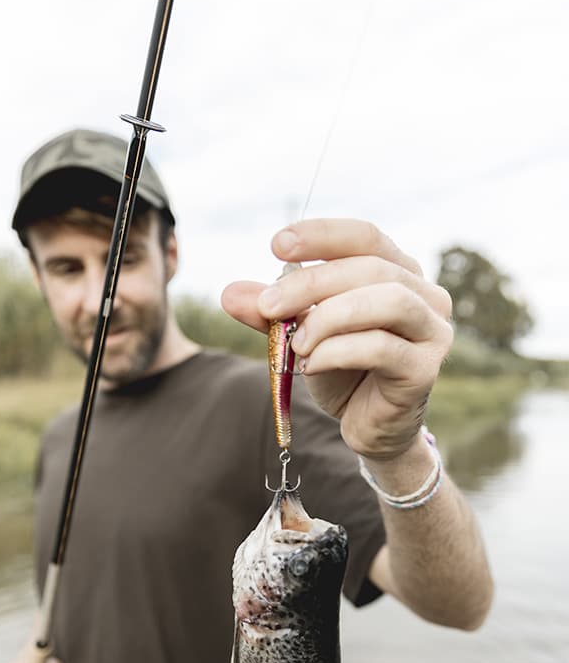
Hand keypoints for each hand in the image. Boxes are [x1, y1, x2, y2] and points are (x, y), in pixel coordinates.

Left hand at [221, 219, 452, 461]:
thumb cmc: (343, 371)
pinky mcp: (425, 368)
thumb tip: (230, 294)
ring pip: (386, 301)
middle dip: (312, 284)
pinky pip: (381, 347)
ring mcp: (432, 331)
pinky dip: (337, 351)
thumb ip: (273, 312)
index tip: (276, 245)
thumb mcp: (301, 334)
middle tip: (268, 305)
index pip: (366, 237)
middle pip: (370, 268)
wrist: (368, 426)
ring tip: (295, 344)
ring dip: (329, 317)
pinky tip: (311, 365)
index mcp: (398, 273)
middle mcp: (425, 295)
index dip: (323, 235)